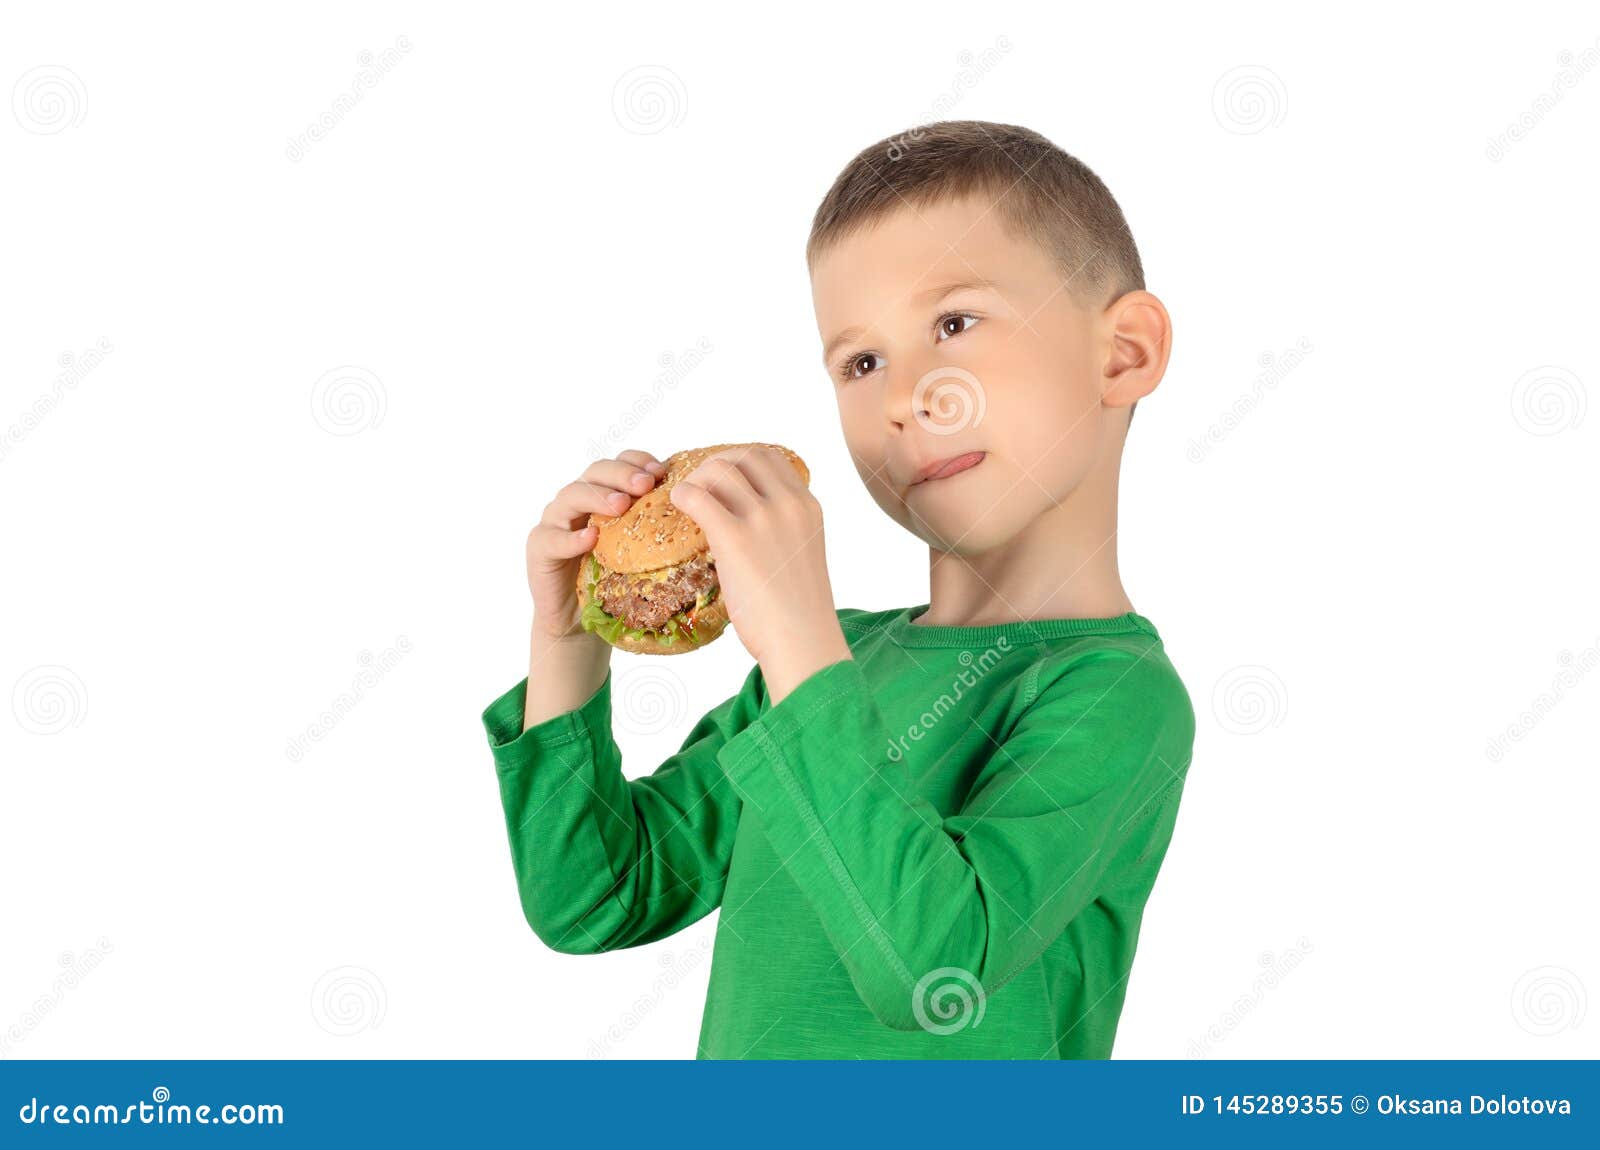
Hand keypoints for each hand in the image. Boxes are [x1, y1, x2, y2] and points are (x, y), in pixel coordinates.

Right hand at [527, 449, 665, 642]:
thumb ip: (660, 529)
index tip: (661, 470)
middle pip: (596, 472)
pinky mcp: (539, 548)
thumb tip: (708, 518)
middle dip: (622, 474)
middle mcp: (578, 501)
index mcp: (604, 494)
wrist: (578, 620)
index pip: (620, 463)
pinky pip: (551, 537)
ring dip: (598, 497)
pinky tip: (590, 539)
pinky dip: (570, 537)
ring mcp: (555, 521)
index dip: (637, 461)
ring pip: (571, 495)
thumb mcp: (641, 551)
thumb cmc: (615, 582)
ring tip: (621, 505)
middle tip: (645, 484)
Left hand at [668, 446, 850, 701]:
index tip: (720, 478)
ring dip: (695, 479)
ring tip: (685, 501)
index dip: (738, 460)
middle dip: (714, 464)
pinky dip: (682, 495)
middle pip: (742, 455)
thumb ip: (782, 529)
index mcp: (807, 505)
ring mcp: (764, 519)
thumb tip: (745, 523)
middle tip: (697, 487)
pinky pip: (698, 497)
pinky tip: (677, 507)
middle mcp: (788, 504)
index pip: (769, 457)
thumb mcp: (800, 554)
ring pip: (718, 469)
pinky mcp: (736, 538)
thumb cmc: (798, 611)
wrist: (803, 642)